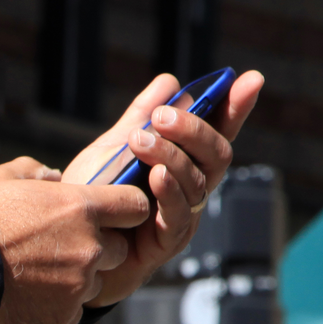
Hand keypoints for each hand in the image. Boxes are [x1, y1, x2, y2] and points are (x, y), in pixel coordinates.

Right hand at [0, 158, 151, 323]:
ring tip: (36, 274)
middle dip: (100, 248)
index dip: (125, 209)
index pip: (134, 206)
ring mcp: (78, 285)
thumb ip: (32, 171)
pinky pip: (71, 310)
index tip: (112, 214)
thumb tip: (53, 175)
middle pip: (119, 250)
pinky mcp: (63, 316)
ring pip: (95, 282)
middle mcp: (89, 247)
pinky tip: (26, 296)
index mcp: (80, 208)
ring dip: (77, 279)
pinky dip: (56, 305)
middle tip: (62, 247)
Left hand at [62, 70, 264, 308]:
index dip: (236, 107)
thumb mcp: (114, 150)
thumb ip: (140, 119)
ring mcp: (183, 217)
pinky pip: (178, 215)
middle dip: (195, 129)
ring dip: (171, 156)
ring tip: (138, 142)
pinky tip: (155, 176)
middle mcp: (192, 189)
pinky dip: (170, 192)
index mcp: (184, 162)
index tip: (252, 79)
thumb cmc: (98, 198)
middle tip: (161, 116)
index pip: (218, 131)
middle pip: (217, 155)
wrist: (71, 244)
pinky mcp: (166, 243)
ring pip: (197, 182)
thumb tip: (170, 82)